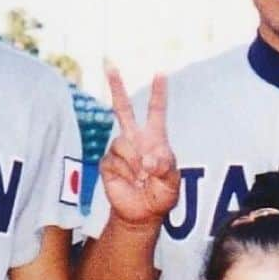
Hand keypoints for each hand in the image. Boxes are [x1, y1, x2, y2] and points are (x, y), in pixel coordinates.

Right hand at [98, 64, 179, 226]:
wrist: (141, 214)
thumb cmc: (160, 196)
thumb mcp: (171, 182)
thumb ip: (164, 167)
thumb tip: (147, 160)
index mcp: (154, 138)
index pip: (156, 111)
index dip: (158, 93)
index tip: (160, 72)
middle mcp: (135, 140)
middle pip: (123, 109)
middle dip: (116, 87)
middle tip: (109, 65)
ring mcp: (120, 151)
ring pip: (122, 143)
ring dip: (134, 162)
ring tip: (142, 177)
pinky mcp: (107, 164)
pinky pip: (113, 161)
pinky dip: (124, 172)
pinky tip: (130, 181)